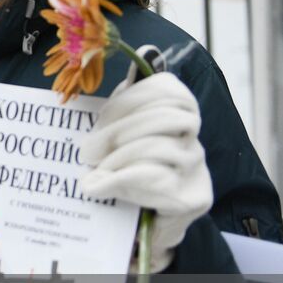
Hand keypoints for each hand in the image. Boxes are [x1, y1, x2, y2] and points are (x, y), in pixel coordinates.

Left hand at [81, 71, 212, 272]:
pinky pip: (156, 179)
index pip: (169, 91)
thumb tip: (143, 54)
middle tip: (86, 151)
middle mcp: (194, 140)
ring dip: (117, 159)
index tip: (101, 117)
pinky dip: (120, 181)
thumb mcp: (120, 133)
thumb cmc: (125, 171)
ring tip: (92, 172)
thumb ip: (127, 101)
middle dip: (118, 131)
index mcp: (180, 118)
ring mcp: (197, 170)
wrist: (139, 227)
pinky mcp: (193, 198)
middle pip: (165, 118)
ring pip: (158, 148)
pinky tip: (97, 187)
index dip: (132, 99)